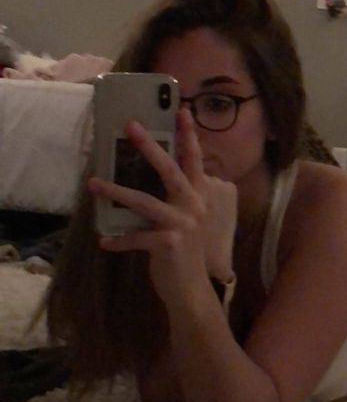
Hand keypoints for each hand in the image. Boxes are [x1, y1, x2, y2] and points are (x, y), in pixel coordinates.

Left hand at [88, 108, 226, 309]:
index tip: (182, 110)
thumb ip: (175, 200)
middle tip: (131, 125)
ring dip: (116, 192)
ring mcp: (183, 224)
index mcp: (200, 197)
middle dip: (150, 146)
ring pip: (145, 201)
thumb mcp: (185, 221)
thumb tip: (145, 179)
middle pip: (171, 169)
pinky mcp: (168, 244)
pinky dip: (118, 240)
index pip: (194, 160)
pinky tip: (104, 242)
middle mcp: (195, 206)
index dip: (189, 135)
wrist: (191, 291)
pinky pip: (136, 237)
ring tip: (93, 183)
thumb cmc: (184, 253)